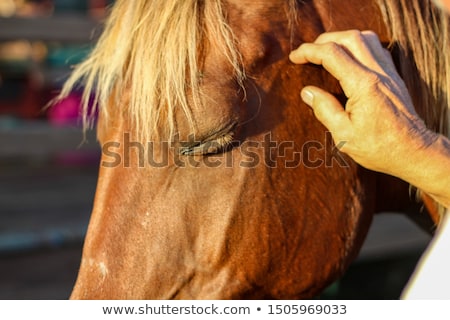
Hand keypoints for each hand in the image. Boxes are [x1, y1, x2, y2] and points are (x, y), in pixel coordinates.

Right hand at [289, 30, 435, 175]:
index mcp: (363, 85)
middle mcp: (377, 73)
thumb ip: (324, 109)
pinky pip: (377, 49)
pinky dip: (359, 46)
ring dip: (342, 39)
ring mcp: (389, 73)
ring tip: (326, 51)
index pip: (332, 55)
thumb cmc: (378, 147)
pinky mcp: (394, 77)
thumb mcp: (343, 135)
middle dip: (323, 40)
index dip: (309, 52)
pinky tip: (349, 58)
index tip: (294, 57)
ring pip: (365, 39)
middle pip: (349, 38)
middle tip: (307, 53)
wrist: (412, 152)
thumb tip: (307, 92)